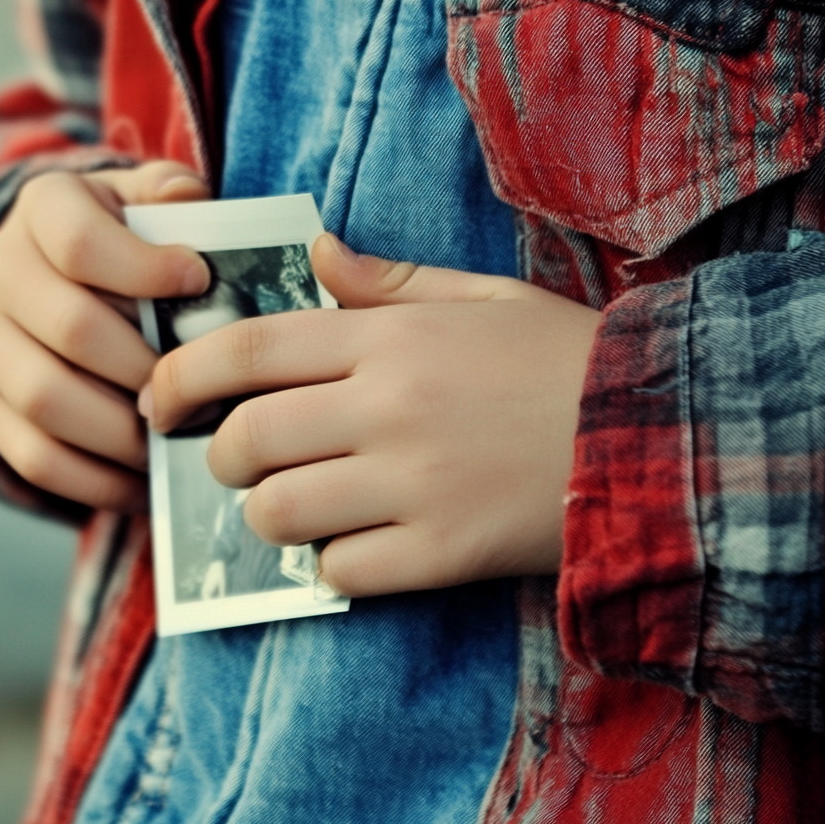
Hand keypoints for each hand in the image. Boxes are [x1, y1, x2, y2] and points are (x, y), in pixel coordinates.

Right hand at [0, 161, 209, 511]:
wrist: (56, 274)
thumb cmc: (126, 238)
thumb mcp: (145, 198)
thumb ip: (170, 193)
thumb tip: (185, 199)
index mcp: (41, 209)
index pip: (79, 241)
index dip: (144, 268)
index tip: (201, 281)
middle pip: (71, 328)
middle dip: (146, 367)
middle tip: (203, 390)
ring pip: (46, 400)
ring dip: (123, 429)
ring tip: (176, 437)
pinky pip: (34, 458)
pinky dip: (95, 480)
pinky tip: (145, 481)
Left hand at [140, 234, 602, 595]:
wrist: (663, 436)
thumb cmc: (564, 361)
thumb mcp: (482, 297)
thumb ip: (388, 281)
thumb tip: (316, 251)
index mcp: (391, 337)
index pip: (249, 349)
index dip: (183, 374)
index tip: (160, 397)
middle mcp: (390, 407)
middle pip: (248, 440)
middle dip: (220, 458)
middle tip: (234, 463)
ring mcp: (415, 485)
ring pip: (281, 513)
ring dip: (268, 517)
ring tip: (293, 508)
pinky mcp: (445, 554)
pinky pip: (341, 572)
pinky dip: (331, 567)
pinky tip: (356, 549)